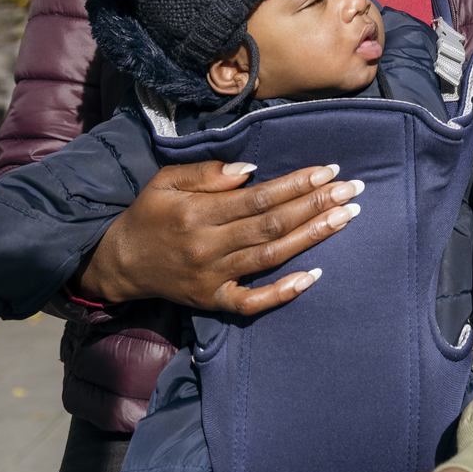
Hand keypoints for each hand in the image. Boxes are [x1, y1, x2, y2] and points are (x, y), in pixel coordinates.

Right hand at [75, 160, 363, 312]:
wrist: (119, 264)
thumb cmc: (147, 215)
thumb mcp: (165, 181)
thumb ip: (206, 172)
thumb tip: (251, 169)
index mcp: (196, 213)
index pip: (258, 197)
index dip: (296, 184)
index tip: (329, 170)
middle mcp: (207, 246)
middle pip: (272, 225)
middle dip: (315, 205)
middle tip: (353, 190)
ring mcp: (212, 278)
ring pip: (270, 257)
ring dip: (312, 237)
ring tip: (346, 218)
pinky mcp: (212, 301)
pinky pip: (252, 302)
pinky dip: (282, 293)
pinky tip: (313, 277)